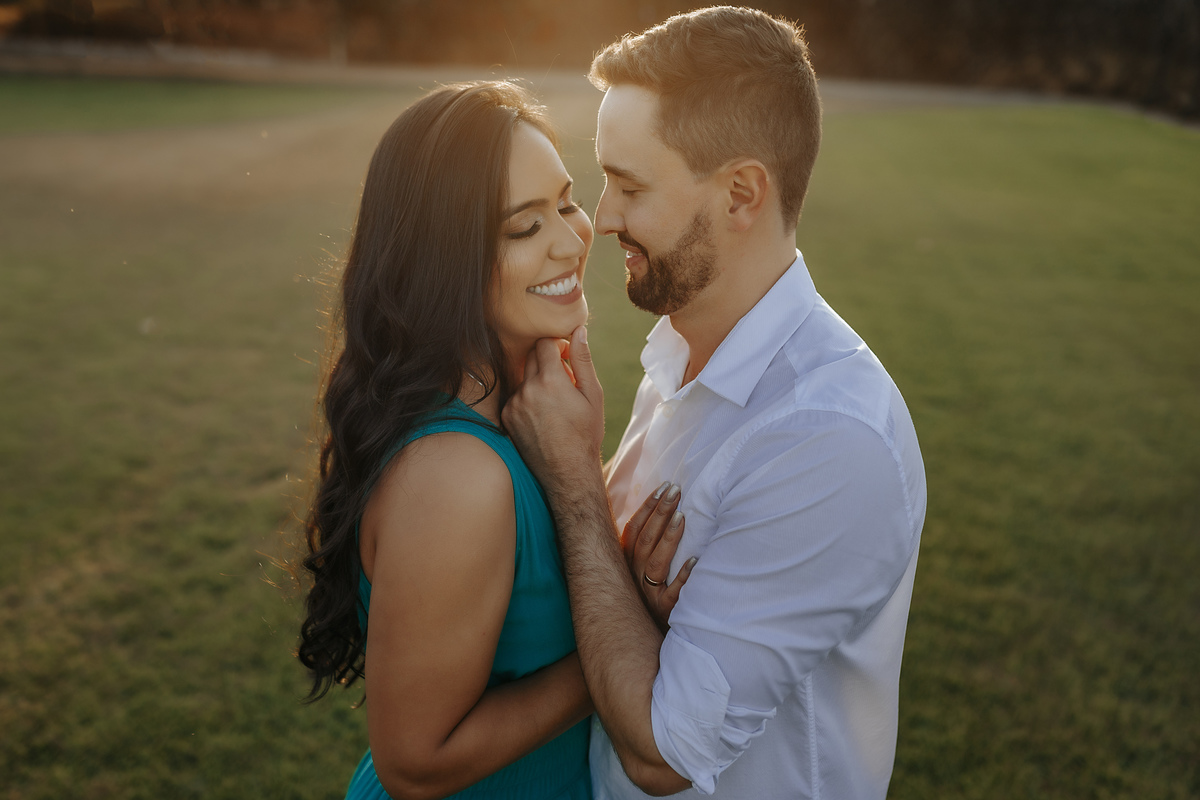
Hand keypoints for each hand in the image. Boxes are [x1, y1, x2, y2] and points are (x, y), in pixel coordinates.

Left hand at [503, 326, 604, 495]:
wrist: (568, 472)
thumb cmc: (585, 433)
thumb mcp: (592, 395)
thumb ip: (582, 360)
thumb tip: (578, 330)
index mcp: (551, 380)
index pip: (545, 343)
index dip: (558, 346)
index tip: (567, 357)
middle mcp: (527, 389)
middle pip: (531, 357)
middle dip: (546, 362)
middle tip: (564, 381)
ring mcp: (514, 403)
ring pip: (523, 377)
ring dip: (537, 382)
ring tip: (554, 405)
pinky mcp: (506, 417)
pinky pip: (516, 396)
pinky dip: (527, 399)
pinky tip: (542, 417)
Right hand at [622, 482, 696, 633]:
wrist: (650, 634)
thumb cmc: (650, 593)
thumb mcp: (641, 568)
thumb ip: (646, 542)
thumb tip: (661, 507)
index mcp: (627, 561)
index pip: (634, 528)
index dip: (648, 506)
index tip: (664, 487)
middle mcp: (634, 574)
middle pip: (646, 539)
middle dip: (661, 512)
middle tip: (677, 490)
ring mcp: (648, 593)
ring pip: (655, 561)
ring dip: (668, 538)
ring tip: (681, 517)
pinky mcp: (665, 610)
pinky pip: (673, 592)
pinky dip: (683, 576)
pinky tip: (695, 561)